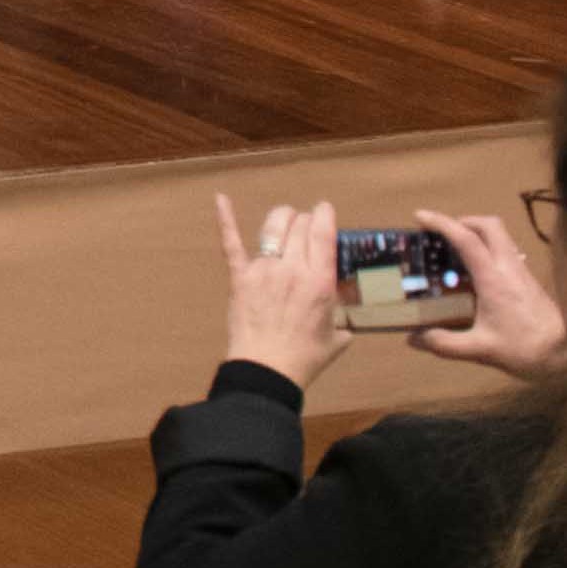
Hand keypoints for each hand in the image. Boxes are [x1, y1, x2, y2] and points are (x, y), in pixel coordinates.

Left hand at [212, 195, 350, 388]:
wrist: (268, 369)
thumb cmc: (306, 357)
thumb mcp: (338, 335)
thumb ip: (343, 317)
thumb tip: (345, 310)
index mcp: (321, 282)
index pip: (324, 234)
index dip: (324, 215)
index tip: (324, 209)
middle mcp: (293, 269)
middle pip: (299, 226)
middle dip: (304, 220)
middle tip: (305, 225)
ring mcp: (264, 270)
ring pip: (272, 228)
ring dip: (281, 218)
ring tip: (284, 218)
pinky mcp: (240, 277)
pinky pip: (232, 243)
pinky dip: (225, 219)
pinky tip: (221, 198)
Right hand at [409, 207, 566, 380]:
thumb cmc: (524, 349)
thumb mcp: (480, 350)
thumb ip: (444, 343)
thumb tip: (412, 339)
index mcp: (494, 279)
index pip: (467, 240)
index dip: (442, 224)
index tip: (420, 216)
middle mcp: (509, 268)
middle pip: (489, 226)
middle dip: (463, 221)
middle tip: (442, 235)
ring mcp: (522, 272)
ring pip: (501, 237)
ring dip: (477, 234)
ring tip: (456, 252)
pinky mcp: (529, 280)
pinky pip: (506, 251)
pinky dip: (488, 250)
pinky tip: (478, 274)